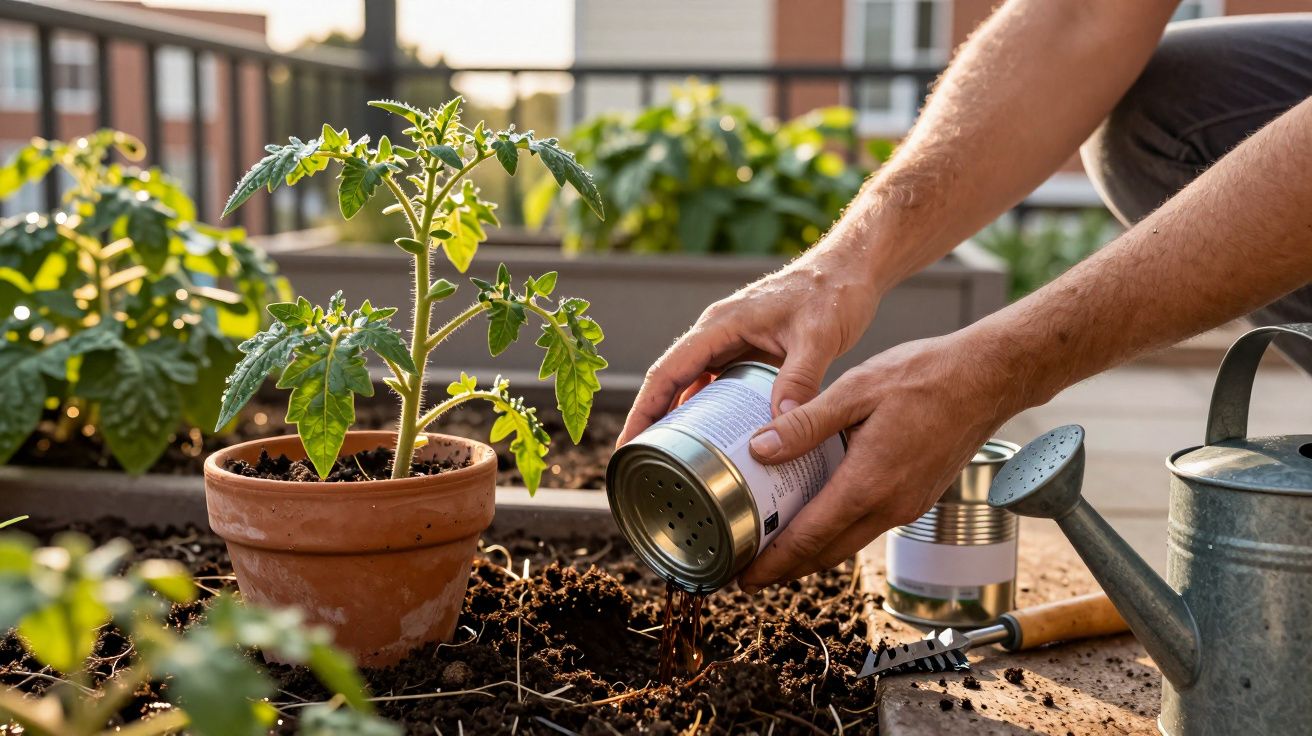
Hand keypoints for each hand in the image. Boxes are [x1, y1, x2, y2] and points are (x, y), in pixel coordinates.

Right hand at [617, 239, 882, 445]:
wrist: (851, 270)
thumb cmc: (832, 292)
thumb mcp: (818, 337)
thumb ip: (798, 380)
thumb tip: (780, 425)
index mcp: (720, 325)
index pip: (666, 371)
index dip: (644, 411)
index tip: (629, 445)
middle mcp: (717, 333)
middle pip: (671, 382)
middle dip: (652, 422)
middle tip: (645, 466)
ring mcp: (731, 342)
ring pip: (693, 386)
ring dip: (681, 420)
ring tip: (674, 463)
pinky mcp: (749, 352)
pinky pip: (719, 386)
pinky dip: (712, 413)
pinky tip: (717, 441)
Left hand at [737, 328, 1022, 591]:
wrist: (988, 378)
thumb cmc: (925, 377)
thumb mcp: (855, 390)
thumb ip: (806, 423)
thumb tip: (760, 448)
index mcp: (868, 483)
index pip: (810, 537)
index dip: (772, 562)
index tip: (744, 577)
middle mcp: (890, 506)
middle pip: (827, 553)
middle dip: (786, 569)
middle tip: (749, 574)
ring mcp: (907, 506)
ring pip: (849, 543)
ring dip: (812, 553)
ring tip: (776, 551)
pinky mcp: (917, 498)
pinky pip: (868, 527)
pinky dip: (838, 533)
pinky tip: (820, 517)